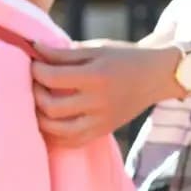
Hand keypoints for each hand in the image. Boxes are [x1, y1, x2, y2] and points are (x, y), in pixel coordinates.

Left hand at [31, 40, 178, 145]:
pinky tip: (50, 119)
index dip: (36, 70)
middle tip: (35, 82)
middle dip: (35, 93)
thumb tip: (34, 50)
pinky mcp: (103, 131)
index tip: (34, 62)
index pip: (53, 78)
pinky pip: (71, 142)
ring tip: (39, 101)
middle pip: (51, 107)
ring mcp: (101, 121)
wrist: (156, 77)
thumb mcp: (97, 49)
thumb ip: (64, 53)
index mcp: (97, 77)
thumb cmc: (125, 58)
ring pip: (58, 131)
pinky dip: (55, 134)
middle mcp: (99, 103)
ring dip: (40, 117)